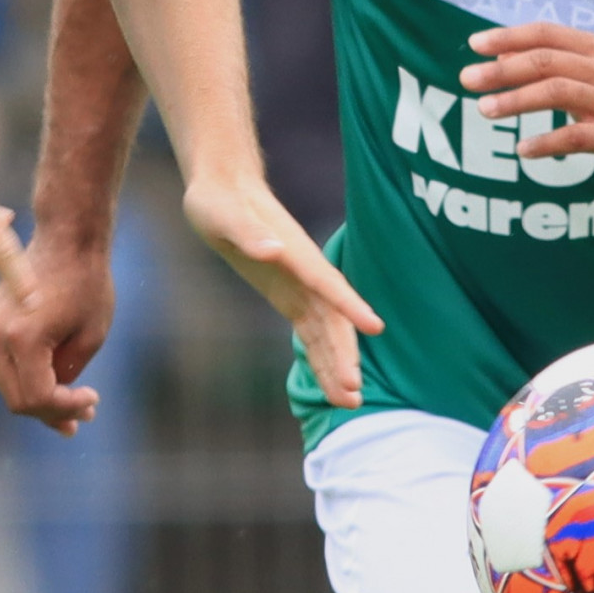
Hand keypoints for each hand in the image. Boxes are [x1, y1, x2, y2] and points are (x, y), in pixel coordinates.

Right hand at [0, 228, 116, 433]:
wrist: (66, 237)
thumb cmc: (86, 281)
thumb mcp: (91, 334)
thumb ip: (70, 371)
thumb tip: (57, 397)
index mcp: (23, 339)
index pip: (36, 398)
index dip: (66, 408)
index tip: (93, 400)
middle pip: (16, 398)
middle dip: (51, 411)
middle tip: (84, 413)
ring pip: (4, 384)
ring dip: (35, 399)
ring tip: (70, 405)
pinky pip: (1, 364)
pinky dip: (24, 378)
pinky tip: (51, 381)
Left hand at [179, 172, 380, 409]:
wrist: (221, 190)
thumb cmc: (219, 200)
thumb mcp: (224, 216)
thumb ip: (249, 233)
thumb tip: (274, 250)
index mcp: (297, 254)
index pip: (329, 284)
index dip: (351, 306)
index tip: (375, 328)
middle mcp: (307, 274)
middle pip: (334, 319)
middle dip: (346, 354)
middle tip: (354, 392)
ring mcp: (301, 288)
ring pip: (327, 332)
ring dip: (338, 365)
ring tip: (350, 402)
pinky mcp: (290, 298)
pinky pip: (311, 334)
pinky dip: (321, 359)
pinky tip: (331, 386)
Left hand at [461, 25, 593, 188]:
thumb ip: (555, 66)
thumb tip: (500, 57)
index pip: (548, 34)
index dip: (509, 37)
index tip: (474, 45)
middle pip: (547, 61)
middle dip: (503, 69)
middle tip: (467, 79)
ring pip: (558, 92)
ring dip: (516, 100)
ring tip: (484, 109)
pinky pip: (577, 137)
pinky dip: (546, 143)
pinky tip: (523, 150)